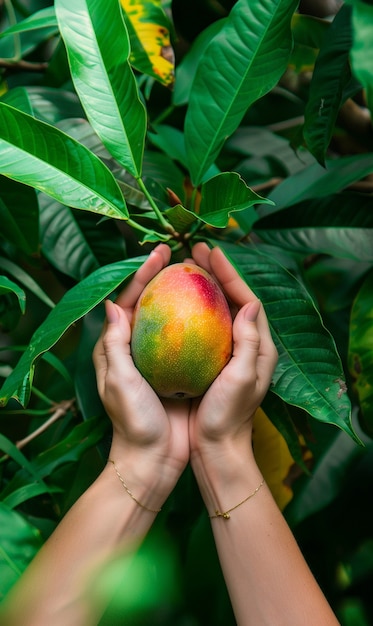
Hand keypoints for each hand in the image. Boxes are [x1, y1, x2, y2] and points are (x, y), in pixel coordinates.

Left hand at [93, 244, 189, 506]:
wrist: (153, 459)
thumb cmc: (133, 421)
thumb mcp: (118, 381)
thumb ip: (114, 343)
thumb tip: (113, 303)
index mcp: (117, 346)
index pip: (130, 299)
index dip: (143, 272)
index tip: (161, 252)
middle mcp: (138, 348)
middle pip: (152, 302)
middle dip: (166, 275)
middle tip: (185, 253)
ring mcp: (160, 359)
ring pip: (173, 317)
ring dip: (186, 293)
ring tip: (202, 272)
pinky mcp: (179, 371)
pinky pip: (192, 339)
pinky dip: (202, 320)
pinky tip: (218, 308)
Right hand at [188, 243, 277, 460]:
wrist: (215, 448)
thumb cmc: (229, 416)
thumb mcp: (243, 379)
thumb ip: (248, 341)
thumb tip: (249, 303)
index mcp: (259, 346)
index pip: (247, 298)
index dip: (230, 273)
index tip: (212, 252)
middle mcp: (243, 344)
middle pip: (231, 298)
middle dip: (215, 272)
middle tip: (196, 250)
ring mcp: (223, 352)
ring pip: (214, 309)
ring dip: (201, 286)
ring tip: (185, 266)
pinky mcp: (206, 361)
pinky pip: (198, 326)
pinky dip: (187, 308)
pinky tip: (171, 300)